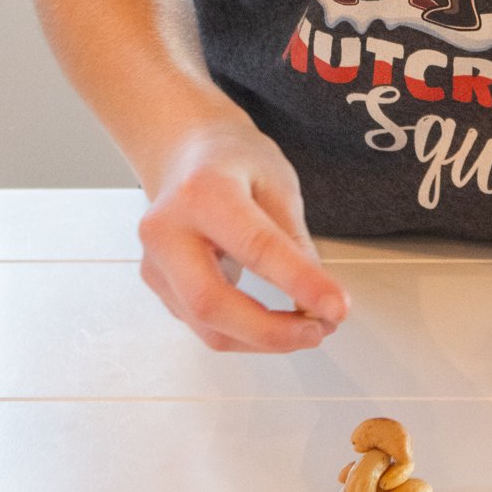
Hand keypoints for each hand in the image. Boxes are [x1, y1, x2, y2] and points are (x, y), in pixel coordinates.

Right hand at [138, 122, 349, 353]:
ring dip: (263, 339)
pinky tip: (276, 324)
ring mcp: (155, 263)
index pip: (255, 248)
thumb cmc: (230, 160)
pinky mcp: (159, 285)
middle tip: (319, 330)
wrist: (184, 152)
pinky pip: (203, 325)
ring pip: (207, 326)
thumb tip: (318, 298)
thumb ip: (295, 242)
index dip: (299, 283)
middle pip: (211, 302)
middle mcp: (167, 231)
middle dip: (272, 331)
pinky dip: (246, 334)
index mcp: (202, 193)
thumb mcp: (277, 183)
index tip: (336, 307)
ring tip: (306, 327)